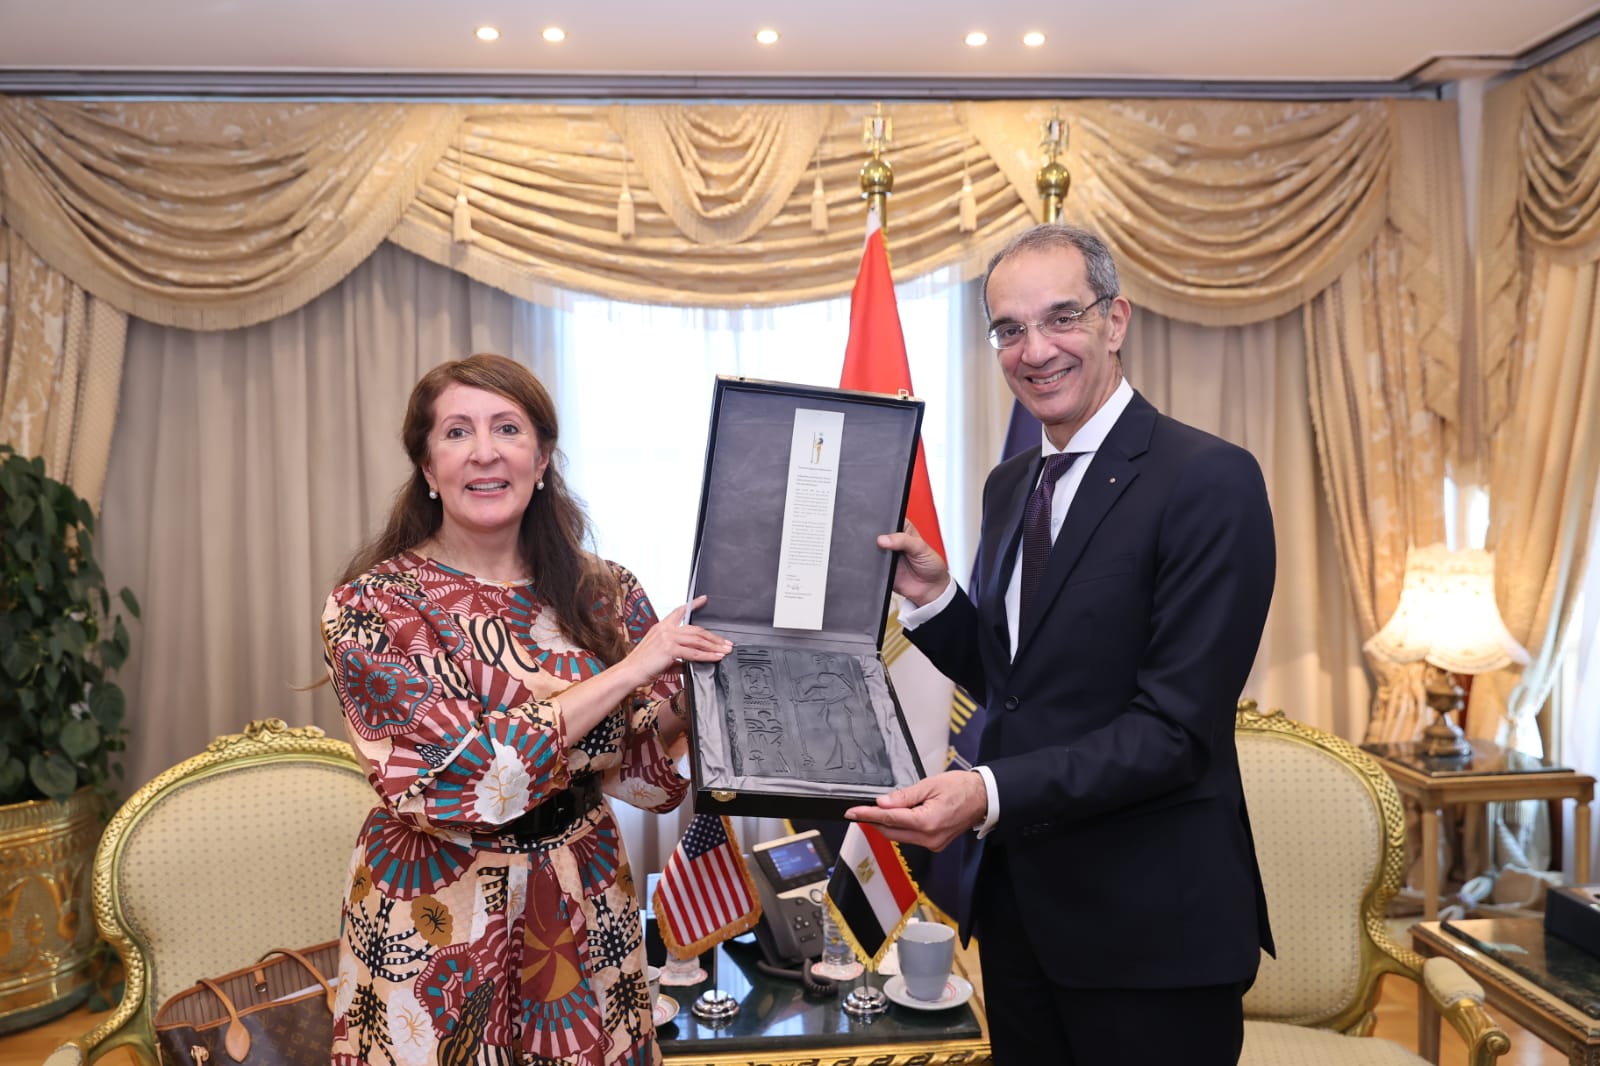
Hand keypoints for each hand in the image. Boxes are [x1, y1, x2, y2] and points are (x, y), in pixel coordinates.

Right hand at [625, 597, 731, 686]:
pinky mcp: (669, 648)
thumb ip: (678, 656)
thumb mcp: (661, 656)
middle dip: (714, 637)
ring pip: (697, 640)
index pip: (679, 611)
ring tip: (725, 650)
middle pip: (696, 630)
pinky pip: (694, 652)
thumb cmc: (642, 665)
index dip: (693, 605)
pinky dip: (707, 656)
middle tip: (726, 643)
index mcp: (661, 627)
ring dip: (714, 646)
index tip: (704, 599)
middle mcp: (665, 629)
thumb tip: (693, 661)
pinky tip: (716, 657)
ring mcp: (667, 637)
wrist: (629, 672)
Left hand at [844, 769, 985, 851]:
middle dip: (873, 822)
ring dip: (886, 825)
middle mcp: (929, 838)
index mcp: (927, 822)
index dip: (867, 815)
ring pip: (900, 836)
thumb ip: (904, 796)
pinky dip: (900, 828)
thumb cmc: (961, 788)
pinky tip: (897, 816)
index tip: (852, 813)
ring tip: (878, 810)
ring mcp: (933, 844)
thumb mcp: (930, 785)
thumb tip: (882, 803)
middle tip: (859, 810)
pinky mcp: (935, 844)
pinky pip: (910, 837)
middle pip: (891, 832)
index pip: (889, 819)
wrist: (984, 798)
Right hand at [875, 519, 950, 606]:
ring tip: (882, 555)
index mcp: (902, 529)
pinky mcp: (881, 568)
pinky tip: (878, 565)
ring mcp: (885, 555)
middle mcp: (892, 541)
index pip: (889, 519)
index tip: (880, 526)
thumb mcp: (921, 547)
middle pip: (877, 534)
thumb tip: (884, 539)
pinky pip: (871, 565)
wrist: (930, 589)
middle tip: (880, 542)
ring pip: (871, 549)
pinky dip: (871, 565)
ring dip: (873, 551)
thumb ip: (904, 540)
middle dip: (875, 537)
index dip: (883, 520)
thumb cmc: (931, 565)